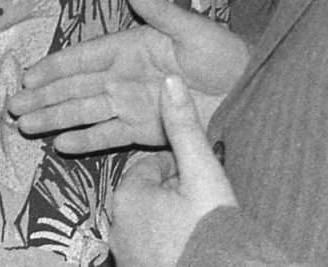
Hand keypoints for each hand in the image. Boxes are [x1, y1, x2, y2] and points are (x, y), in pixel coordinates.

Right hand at [9, 0, 248, 153]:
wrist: (251, 93)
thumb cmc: (224, 54)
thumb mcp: (191, 28)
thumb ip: (156, 8)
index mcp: (132, 47)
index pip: (85, 57)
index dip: (55, 66)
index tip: (28, 74)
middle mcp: (125, 76)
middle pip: (76, 87)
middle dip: (44, 96)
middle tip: (12, 105)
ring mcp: (133, 105)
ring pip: (85, 112)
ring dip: (55, 118)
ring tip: (25, 126)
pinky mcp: (145, 130)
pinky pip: (109, 134)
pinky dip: (86, 139)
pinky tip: (61, 144)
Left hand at [109, 76, 237, 266]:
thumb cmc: (211, 229)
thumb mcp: (202, 172)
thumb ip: (184, 127)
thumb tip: (170, 79)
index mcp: (127, 195)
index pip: (151, 167)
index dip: (180, 170)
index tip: (201, 181)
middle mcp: (116, 225)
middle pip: (148, 195)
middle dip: (174, 194)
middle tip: (203, 204)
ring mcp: (125, 254)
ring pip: (149, 221)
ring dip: (170, 219)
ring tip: (200, 226)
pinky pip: (150, 247)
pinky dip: (167, 242)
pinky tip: (192, 245)